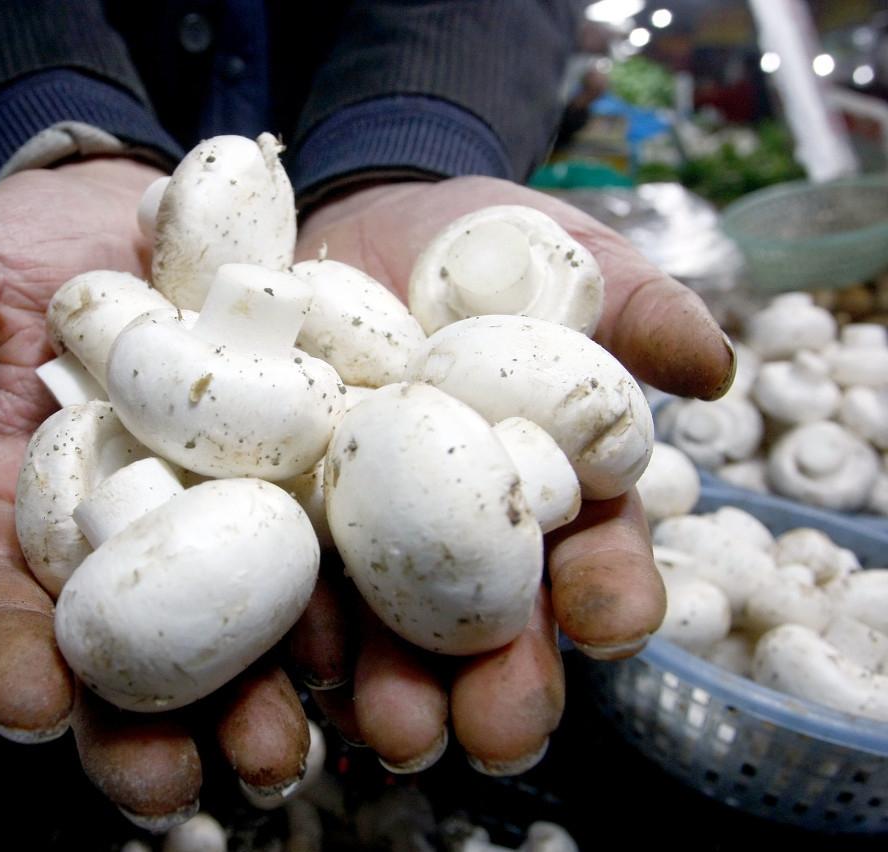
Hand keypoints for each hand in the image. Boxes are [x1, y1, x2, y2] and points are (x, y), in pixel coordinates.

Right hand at [0, 158, 311, 825]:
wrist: (154, 204)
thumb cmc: (38, 243)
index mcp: (22, 497)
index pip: (2, 589)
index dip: (10, 651)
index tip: (29, 707)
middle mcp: (119, 527)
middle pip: (124, 643)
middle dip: (141, 723)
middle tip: (167, 786)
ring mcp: (212, 511)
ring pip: (226, 626)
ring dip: (250, 698)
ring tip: (275, 753)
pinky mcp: (292, 477)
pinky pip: (315, 548)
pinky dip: (337, 609)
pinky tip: (360, 659)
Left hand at [289, 176, 734, 772]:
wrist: (336, 219)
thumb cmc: (467, 244)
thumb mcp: (555, 256)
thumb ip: (631, 302)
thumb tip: (710, 365)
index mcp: (543, 492)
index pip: (592, 556)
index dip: (609, 592)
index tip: (611, 619)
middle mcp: (454, 543)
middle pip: (485, 632)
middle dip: (496, 686)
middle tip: (492, 729)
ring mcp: (356, 545)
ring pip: (377, 641)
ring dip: (384, 693)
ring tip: (384, 728)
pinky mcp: (268, 527)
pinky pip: (270, 596)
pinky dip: (272, 645)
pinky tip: (273, 676)